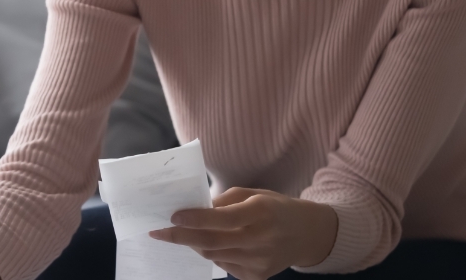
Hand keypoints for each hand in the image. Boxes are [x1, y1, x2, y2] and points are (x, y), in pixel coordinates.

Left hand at [147, 187, 337, 279]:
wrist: (307, 234)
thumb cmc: (275, 208)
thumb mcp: (253, 194)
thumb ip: (224, 202)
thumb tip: (192, 209)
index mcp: (261, 211)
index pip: (222, 218)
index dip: (195, 219)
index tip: (172, 216)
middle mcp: (262, 239)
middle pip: (212, 242)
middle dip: (181, 237)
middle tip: (158, 232)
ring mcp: (260, 262)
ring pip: (214, 256)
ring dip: (195, 245)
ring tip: (183, 234)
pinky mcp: (257, 277)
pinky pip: (224, 266)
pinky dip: (213, 254)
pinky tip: (213, 244)